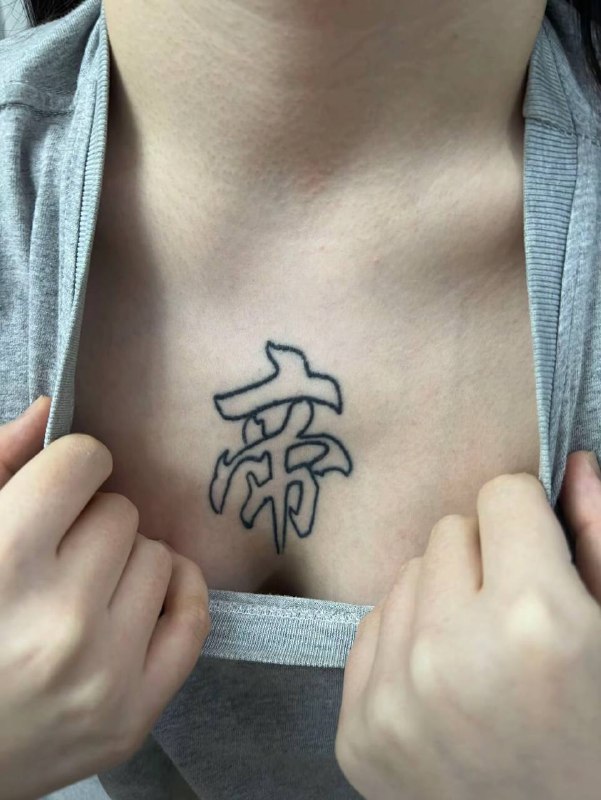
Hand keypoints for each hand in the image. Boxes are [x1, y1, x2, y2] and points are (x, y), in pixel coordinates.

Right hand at [0, 397, 210, 799]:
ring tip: (84, 587)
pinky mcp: (133, 716)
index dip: (72, 467)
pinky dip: (174, 594)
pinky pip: (194, 617)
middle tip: (61, 552)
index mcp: (3, 561)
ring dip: (126, 561)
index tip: (63, 486)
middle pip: (122, 512)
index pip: (83, 461)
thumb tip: (48, 411)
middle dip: (92, 520)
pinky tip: (141, 596)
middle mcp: (59, 618)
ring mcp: (104, 673)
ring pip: (158, 557)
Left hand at [335, 454, 600, 799]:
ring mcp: (394, 699)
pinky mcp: (358, 733)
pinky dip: (407, 643)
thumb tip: (574, 462)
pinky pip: (371, 630)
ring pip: (405, 577)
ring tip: (482, 657)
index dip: (530, 523)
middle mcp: (451, 655)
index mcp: (534, 622)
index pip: (502, 493)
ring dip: (442, 600)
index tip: (540, 557)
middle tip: (514, 620)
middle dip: (485, 560)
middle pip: (447, 531)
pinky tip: (446, 688)